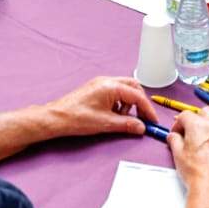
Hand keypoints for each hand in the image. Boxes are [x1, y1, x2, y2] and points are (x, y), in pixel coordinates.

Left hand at [45, 76, 160, 138]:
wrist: (56, 118)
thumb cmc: (77, 118)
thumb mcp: (106, 123)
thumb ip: (127, 124)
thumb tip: (141, 127)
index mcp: (111, 86)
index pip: (137, 95)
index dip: (147, 109)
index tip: (152, 120)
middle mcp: (106, 81)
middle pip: (133, 87)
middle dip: (139, 102)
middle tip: (142, 117)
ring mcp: (100, 84)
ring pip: (124, 89)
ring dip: (128, 103)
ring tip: (121, 119)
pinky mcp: (95, 89)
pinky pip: (114, 92)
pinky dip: (119, 103)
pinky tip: (113, 115)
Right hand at [167, 108, 208, 199]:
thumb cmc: (196, 174)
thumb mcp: (178, 155)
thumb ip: (174, 140)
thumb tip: (174, 137)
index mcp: (198, 125)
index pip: (185, 115)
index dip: (178, 124)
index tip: (177, 132)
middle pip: (205, 112)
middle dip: (197, 118)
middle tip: (191, 131)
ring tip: (205, 137)